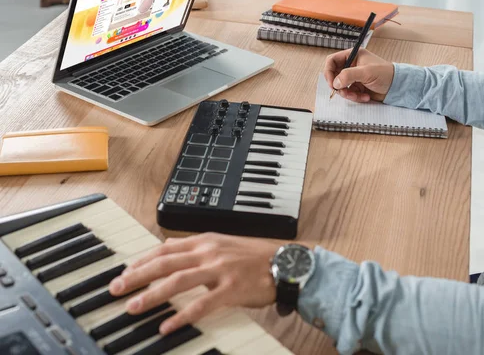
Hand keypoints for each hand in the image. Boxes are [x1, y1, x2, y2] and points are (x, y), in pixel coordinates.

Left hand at [108, 233, 279, 334]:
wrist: (284, 262)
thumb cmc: (255, 256)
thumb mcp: (223, 244)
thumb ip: (196, 247)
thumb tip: (168, 249)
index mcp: (205, 240)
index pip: (165, 248)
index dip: (141, 260)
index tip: (124, 272)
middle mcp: (209, 252)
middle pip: (165, 263)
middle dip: (137, 276)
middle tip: (116, 289)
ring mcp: (220, 270)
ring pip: (178, 281)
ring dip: (152, 295)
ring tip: (133, 307)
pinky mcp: (232, 289)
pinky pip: (202, 304)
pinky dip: (182, 315)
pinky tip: (168, 325)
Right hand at [324, 48, 394, 102]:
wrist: (397, 87)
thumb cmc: (386, 74)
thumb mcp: (366, 72)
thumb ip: (349, 75)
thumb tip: (335, 82)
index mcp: (353, 55)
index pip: (332, 60)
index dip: (329, 71)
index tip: (331, 83)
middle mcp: (351, 65)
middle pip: (334, 75)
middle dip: (339, 86)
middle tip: (344, 92)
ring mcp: (354, 77)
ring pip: (341, 87)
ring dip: (348, 94)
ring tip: (358, 96)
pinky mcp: (357, 87)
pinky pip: (349, 93)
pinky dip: (355, 97)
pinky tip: (365, 97)